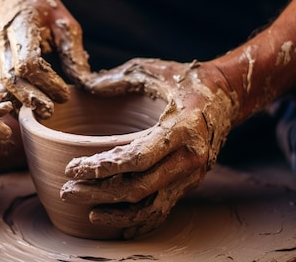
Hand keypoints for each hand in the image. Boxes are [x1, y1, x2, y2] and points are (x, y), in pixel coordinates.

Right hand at [0, 0, 90, 117]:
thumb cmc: (41, 7)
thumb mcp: (63, 22)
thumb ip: (73, 53)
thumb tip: (86, 85)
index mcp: (19, 25)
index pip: (28, 63)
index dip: (47, 84)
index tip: (65, 94)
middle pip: (11, 80)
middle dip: (33, 99)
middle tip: (51, 111)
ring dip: (19, 104)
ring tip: (39, 110)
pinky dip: (6, 102)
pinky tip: (24, 105)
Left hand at [61, 59, 238, 238]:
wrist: (227, 95)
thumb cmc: (185, 79)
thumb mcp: (152, 70)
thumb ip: (117, 79)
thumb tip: (82, 85)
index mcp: (181, 128)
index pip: (137, 158)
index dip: (103, 167)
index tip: (73, 167)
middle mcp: (189, 157)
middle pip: (139, 188)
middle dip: (99, 193)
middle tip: (68, 190)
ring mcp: (192, 175)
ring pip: (150, 206)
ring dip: (116, 212)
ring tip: (86, 210)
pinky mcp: (190, 183)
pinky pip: (164, 209)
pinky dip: (140, 221)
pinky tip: (117, 224)